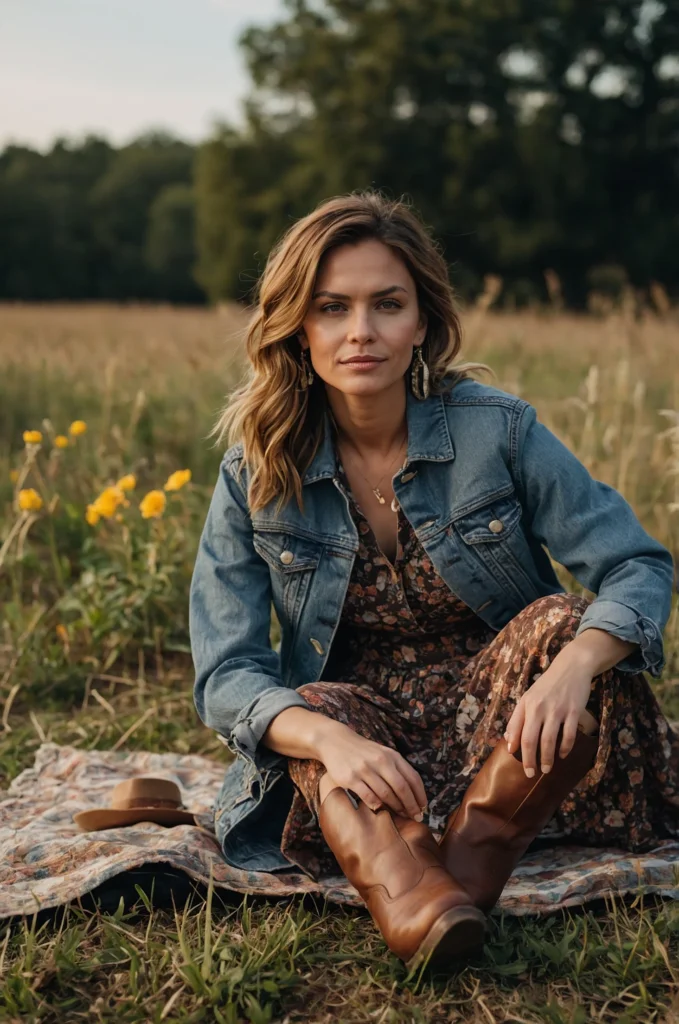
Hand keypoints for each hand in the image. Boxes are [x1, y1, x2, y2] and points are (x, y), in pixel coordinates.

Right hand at [317, 722, 427, 820]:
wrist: (335, 741)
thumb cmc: (364, 752)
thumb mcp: (383, 754)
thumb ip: (397, 769)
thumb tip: (414, 794)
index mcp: (391, 755)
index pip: (412, 777)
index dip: (420, 795)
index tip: (423, 807)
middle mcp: (380, 761)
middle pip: (402, 788)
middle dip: (411, 805)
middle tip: (416, 817)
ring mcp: (365, 769)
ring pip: (386, 794)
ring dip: (396, 807)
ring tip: (401, 815)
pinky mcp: (350, 778)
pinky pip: (368, 796)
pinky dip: (376, 805)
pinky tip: (380, 809)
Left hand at [503, 648, 595, 777]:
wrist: (571, 667)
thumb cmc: (548, 685)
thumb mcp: (529, 697)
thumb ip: (518, 717)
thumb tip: (508, 740)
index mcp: (526, 704)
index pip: (516, 730)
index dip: (514, 747)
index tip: (515, 761)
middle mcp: (539, 707)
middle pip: (530, 739)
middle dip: (529, 760)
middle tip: (530, 774)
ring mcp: (557, 710)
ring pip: (549, 740)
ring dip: (547, 758)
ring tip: (546, 770)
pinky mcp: (574, 711)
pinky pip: (569, 735)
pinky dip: (565, 748)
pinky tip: (562, 755)